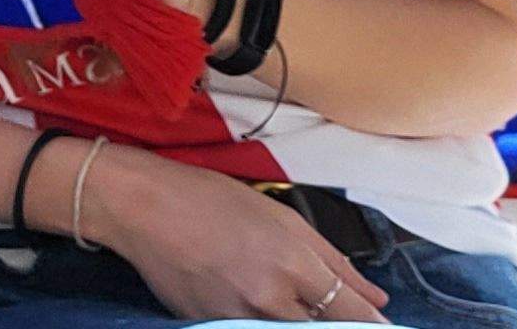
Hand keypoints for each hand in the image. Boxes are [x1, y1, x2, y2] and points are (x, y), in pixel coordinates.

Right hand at [97, 150, 387, 322]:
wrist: (141, 208)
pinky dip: (261, 321)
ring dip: (295, 321)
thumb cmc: (208, 200)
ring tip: (273, 288)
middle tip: (318, 302)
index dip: (373, 326)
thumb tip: (374, 298)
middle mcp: (267, 298)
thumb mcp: (282, 218)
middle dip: (330, 323)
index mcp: (291, 263)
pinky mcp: (210, 327)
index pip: (351, 315)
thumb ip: (333, 261)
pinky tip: (247, 294)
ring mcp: (236, 318)